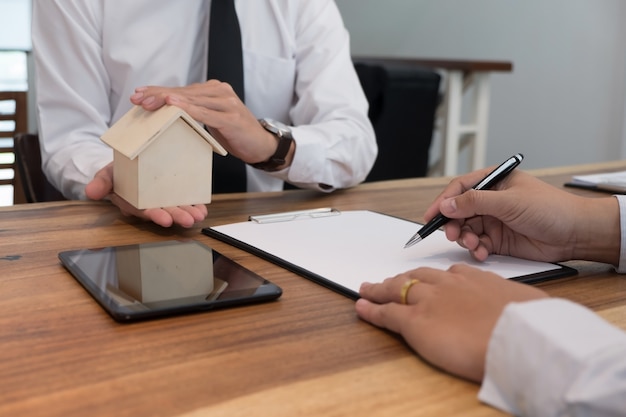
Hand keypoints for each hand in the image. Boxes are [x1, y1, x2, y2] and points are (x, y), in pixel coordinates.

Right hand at [85, 163, 207, 227]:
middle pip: (164, 212)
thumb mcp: (107, 173)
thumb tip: (91, 192)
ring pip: (176, 208)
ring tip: (198, 215)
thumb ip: (101, 182)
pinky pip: (186, 199)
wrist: (128, 161)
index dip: (154, 216)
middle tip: (188, 220)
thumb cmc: (118, 171)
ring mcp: (163, 199)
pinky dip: (195, 204)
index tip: (164, 219)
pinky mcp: (174, 192)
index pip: (144, 211)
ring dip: (188, 212)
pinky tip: (202, 208)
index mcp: (134, 202)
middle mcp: (150, 203)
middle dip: (176, 216)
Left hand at [129, 81, 291, 166]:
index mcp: (214, 90)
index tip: (139, 94)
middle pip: (183, 93)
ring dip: (168, 101)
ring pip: (192, 100)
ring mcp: (227, 103)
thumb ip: (196, 111)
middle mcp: (220, 91)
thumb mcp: (212, 119)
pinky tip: (174, 105)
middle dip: (158, 95)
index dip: (159, 91)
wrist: (261, 145)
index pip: (181, 90)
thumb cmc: (235, 133)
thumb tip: (168, 112)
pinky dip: (188, 109)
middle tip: (137, 99)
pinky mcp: (231, 117)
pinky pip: (205, 113)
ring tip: (149, 102)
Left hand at [355, 264, 547, 381]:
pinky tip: (361, 306)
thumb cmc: (531, 325)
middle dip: (401, 278)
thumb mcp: (530, 306)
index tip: (429, 280)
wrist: (520, 339)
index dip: (434, 278)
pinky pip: (386, 312)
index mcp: (475, 279)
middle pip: (417, 277)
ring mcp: (429, 301)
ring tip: (369, 289)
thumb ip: (519, 305)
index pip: (448, 273)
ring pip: (397, 289)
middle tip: (390, 281)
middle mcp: (448, 285)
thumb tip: (531, 313)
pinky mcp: (415, 321)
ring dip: (380, 289)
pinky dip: (371, 309)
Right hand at [424, 168, 619, 264]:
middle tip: (453, 234)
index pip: (460, 188)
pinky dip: (476, 250)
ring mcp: (494, 221)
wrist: (576, 234)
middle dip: (454, 224)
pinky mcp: (499, 240)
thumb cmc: (550, 208)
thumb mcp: (508, 201)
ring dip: (465, 238)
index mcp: (493, 182)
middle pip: (460, 211)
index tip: (431, 216)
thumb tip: (447, 204)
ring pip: (467, 229)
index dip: (443, 201)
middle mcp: (491, 200)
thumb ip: (475, 202)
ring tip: (473, 244)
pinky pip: (478, 244)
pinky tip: (482, 252)